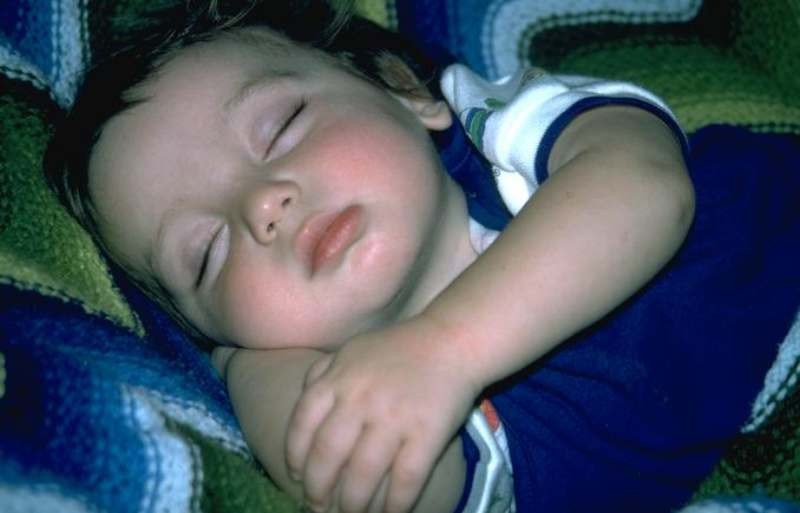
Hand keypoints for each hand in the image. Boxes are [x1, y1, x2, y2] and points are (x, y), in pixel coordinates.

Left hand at [285, 315, 479, 512]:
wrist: (452, 339)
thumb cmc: (399, 348)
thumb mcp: (352, 350)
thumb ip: (322, 373)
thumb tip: (302, 404)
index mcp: (338, 378)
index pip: (302, 425)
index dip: (295, 457)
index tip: (298, 477)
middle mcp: (360, 398)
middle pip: (327, 455)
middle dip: (317, 490)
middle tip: (318, 507)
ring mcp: (394, 416)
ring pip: (362, 474)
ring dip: (352, 505)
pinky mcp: (427, 432)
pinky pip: (405, 479)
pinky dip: (394, 504)